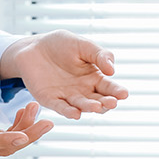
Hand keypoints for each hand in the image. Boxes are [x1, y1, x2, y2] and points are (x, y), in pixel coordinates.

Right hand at [0, 73, 51, 157]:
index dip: (6, 140)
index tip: (26, 136)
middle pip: (0, 148)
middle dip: (27, 136)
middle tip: (48, 122)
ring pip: (4, 144)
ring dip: (24, 129)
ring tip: (35, 107)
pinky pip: (1, 137)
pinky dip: (15, 126)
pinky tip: (24, 111)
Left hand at [2, 30, 128, 119]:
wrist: (33, 47)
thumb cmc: (61, 44)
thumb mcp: (83, 45)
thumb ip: (99, 55)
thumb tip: (113, 70)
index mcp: (93, 77)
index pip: (108, 87)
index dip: (117, 91)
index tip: (124, 94)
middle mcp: (82, 90)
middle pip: (98, 100)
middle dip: (106, 103)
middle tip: (112, 103)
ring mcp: (67, 96)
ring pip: (81, 106)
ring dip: (89, 108)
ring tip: (96, 106)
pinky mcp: (51, 100)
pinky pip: (60, 107)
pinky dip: (68, 111)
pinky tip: (75, 114)